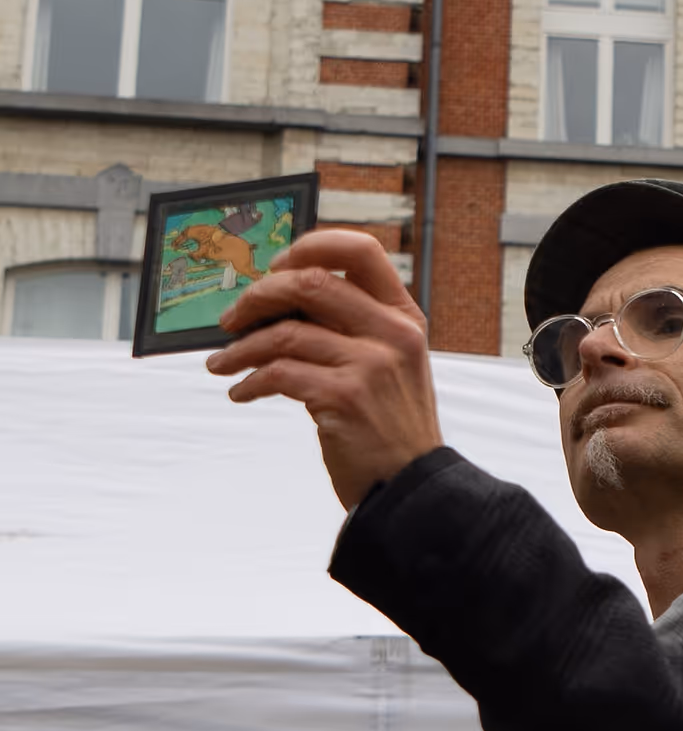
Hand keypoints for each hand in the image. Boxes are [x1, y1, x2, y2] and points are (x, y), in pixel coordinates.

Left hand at [205, 230, 442, 509]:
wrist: (410, 484)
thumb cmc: (391, 425)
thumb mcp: (389, 364)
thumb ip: (352, 328)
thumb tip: (280, 304)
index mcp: (403, 316)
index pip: (361, 250)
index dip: (311, 246)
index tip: (277, 266)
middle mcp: (392, 333)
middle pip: (311, 282)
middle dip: (258, 296)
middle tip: (232, 318)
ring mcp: (370, 364)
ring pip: (285, 332)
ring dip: (241, 348)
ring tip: (223, 363)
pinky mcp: (344, 398)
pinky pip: (278, 373)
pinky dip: (249, 382)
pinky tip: (241, 392)